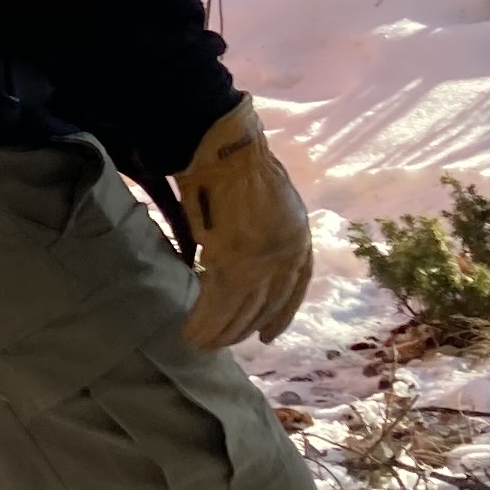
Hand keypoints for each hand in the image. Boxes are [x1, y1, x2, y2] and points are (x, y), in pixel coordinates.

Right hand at [170, 98, 311, 349]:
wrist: (224, 147)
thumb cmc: (236, 164)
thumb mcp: (268, 202)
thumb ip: (262, 232)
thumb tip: (241, 256)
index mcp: (298, 235)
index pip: (296, 287)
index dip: (281, 314)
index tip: (268, 335)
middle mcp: (287, 252)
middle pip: (266, 303)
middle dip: (243, 328)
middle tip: (222, 343)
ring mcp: (262, 259)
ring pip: (241, 309)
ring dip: (219, 331)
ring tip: (199, 343)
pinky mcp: (234, 263)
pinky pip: (217, 302)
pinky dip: (203, 320)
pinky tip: (191, 331)